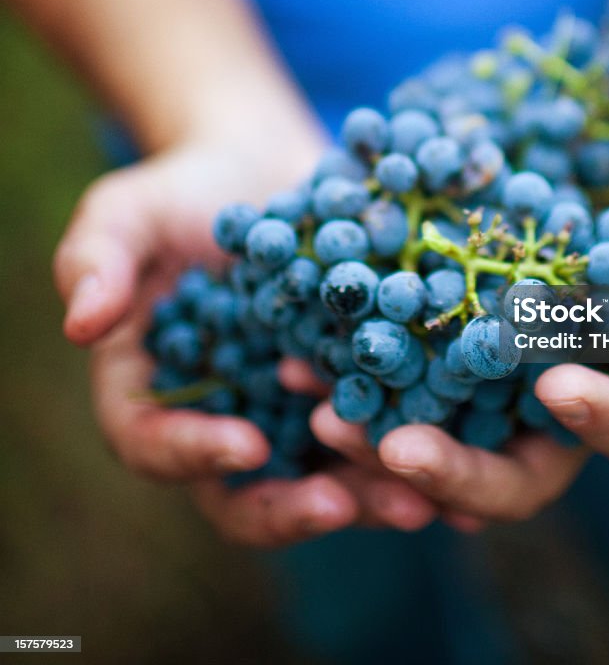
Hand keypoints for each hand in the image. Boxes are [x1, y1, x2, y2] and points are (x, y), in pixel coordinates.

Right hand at [55, 135, 438, 544]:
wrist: (265, 164)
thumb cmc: (185, 187)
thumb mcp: (130, 211)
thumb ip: (99, 260)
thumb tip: (80, 321)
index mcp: (157, 393)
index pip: (157, 444)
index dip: (195, 453)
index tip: (247, 444)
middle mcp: (225, 417)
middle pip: (250, 486)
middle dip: (300, 504)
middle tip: (351, 503)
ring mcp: (293, 410)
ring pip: (327, 471)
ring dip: (375, 490)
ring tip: (429, 494)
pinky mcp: (353, 385)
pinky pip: (384, 423)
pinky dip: (420, 440)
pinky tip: (469, 447)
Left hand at [317, 162, 608, 526]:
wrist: (607, 141)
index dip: (598, 416)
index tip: (560, 386)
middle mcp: (549, 396)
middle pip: (509, 462)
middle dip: (460, 465)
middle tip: (400, 453)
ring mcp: (481, 372)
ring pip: (430, 426)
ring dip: (378, 433)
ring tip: (323, 414)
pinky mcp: (424, 331)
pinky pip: (375, 364)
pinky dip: (338, 365)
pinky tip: (292, 357)